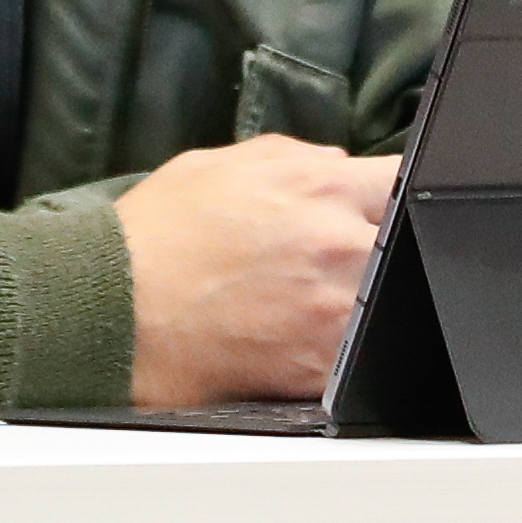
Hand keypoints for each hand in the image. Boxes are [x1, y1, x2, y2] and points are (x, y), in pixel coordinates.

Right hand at [115, 137, 398, 406]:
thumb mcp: (223, 164)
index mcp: (320, 186)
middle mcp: (337, 244)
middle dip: (381, 244)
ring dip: (363, 295)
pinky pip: (360, 352)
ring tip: (313, 296)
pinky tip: (303, 333)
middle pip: (407, 240)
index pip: (404, 176)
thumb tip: (341, 164)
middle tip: (343, 255)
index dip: (398, 191)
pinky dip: (344, 344)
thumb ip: (299, 158)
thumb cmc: (156, 236)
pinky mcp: (319, 364)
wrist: (114, 310)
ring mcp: (333, 309)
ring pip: (388, 299)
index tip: (389, 204)